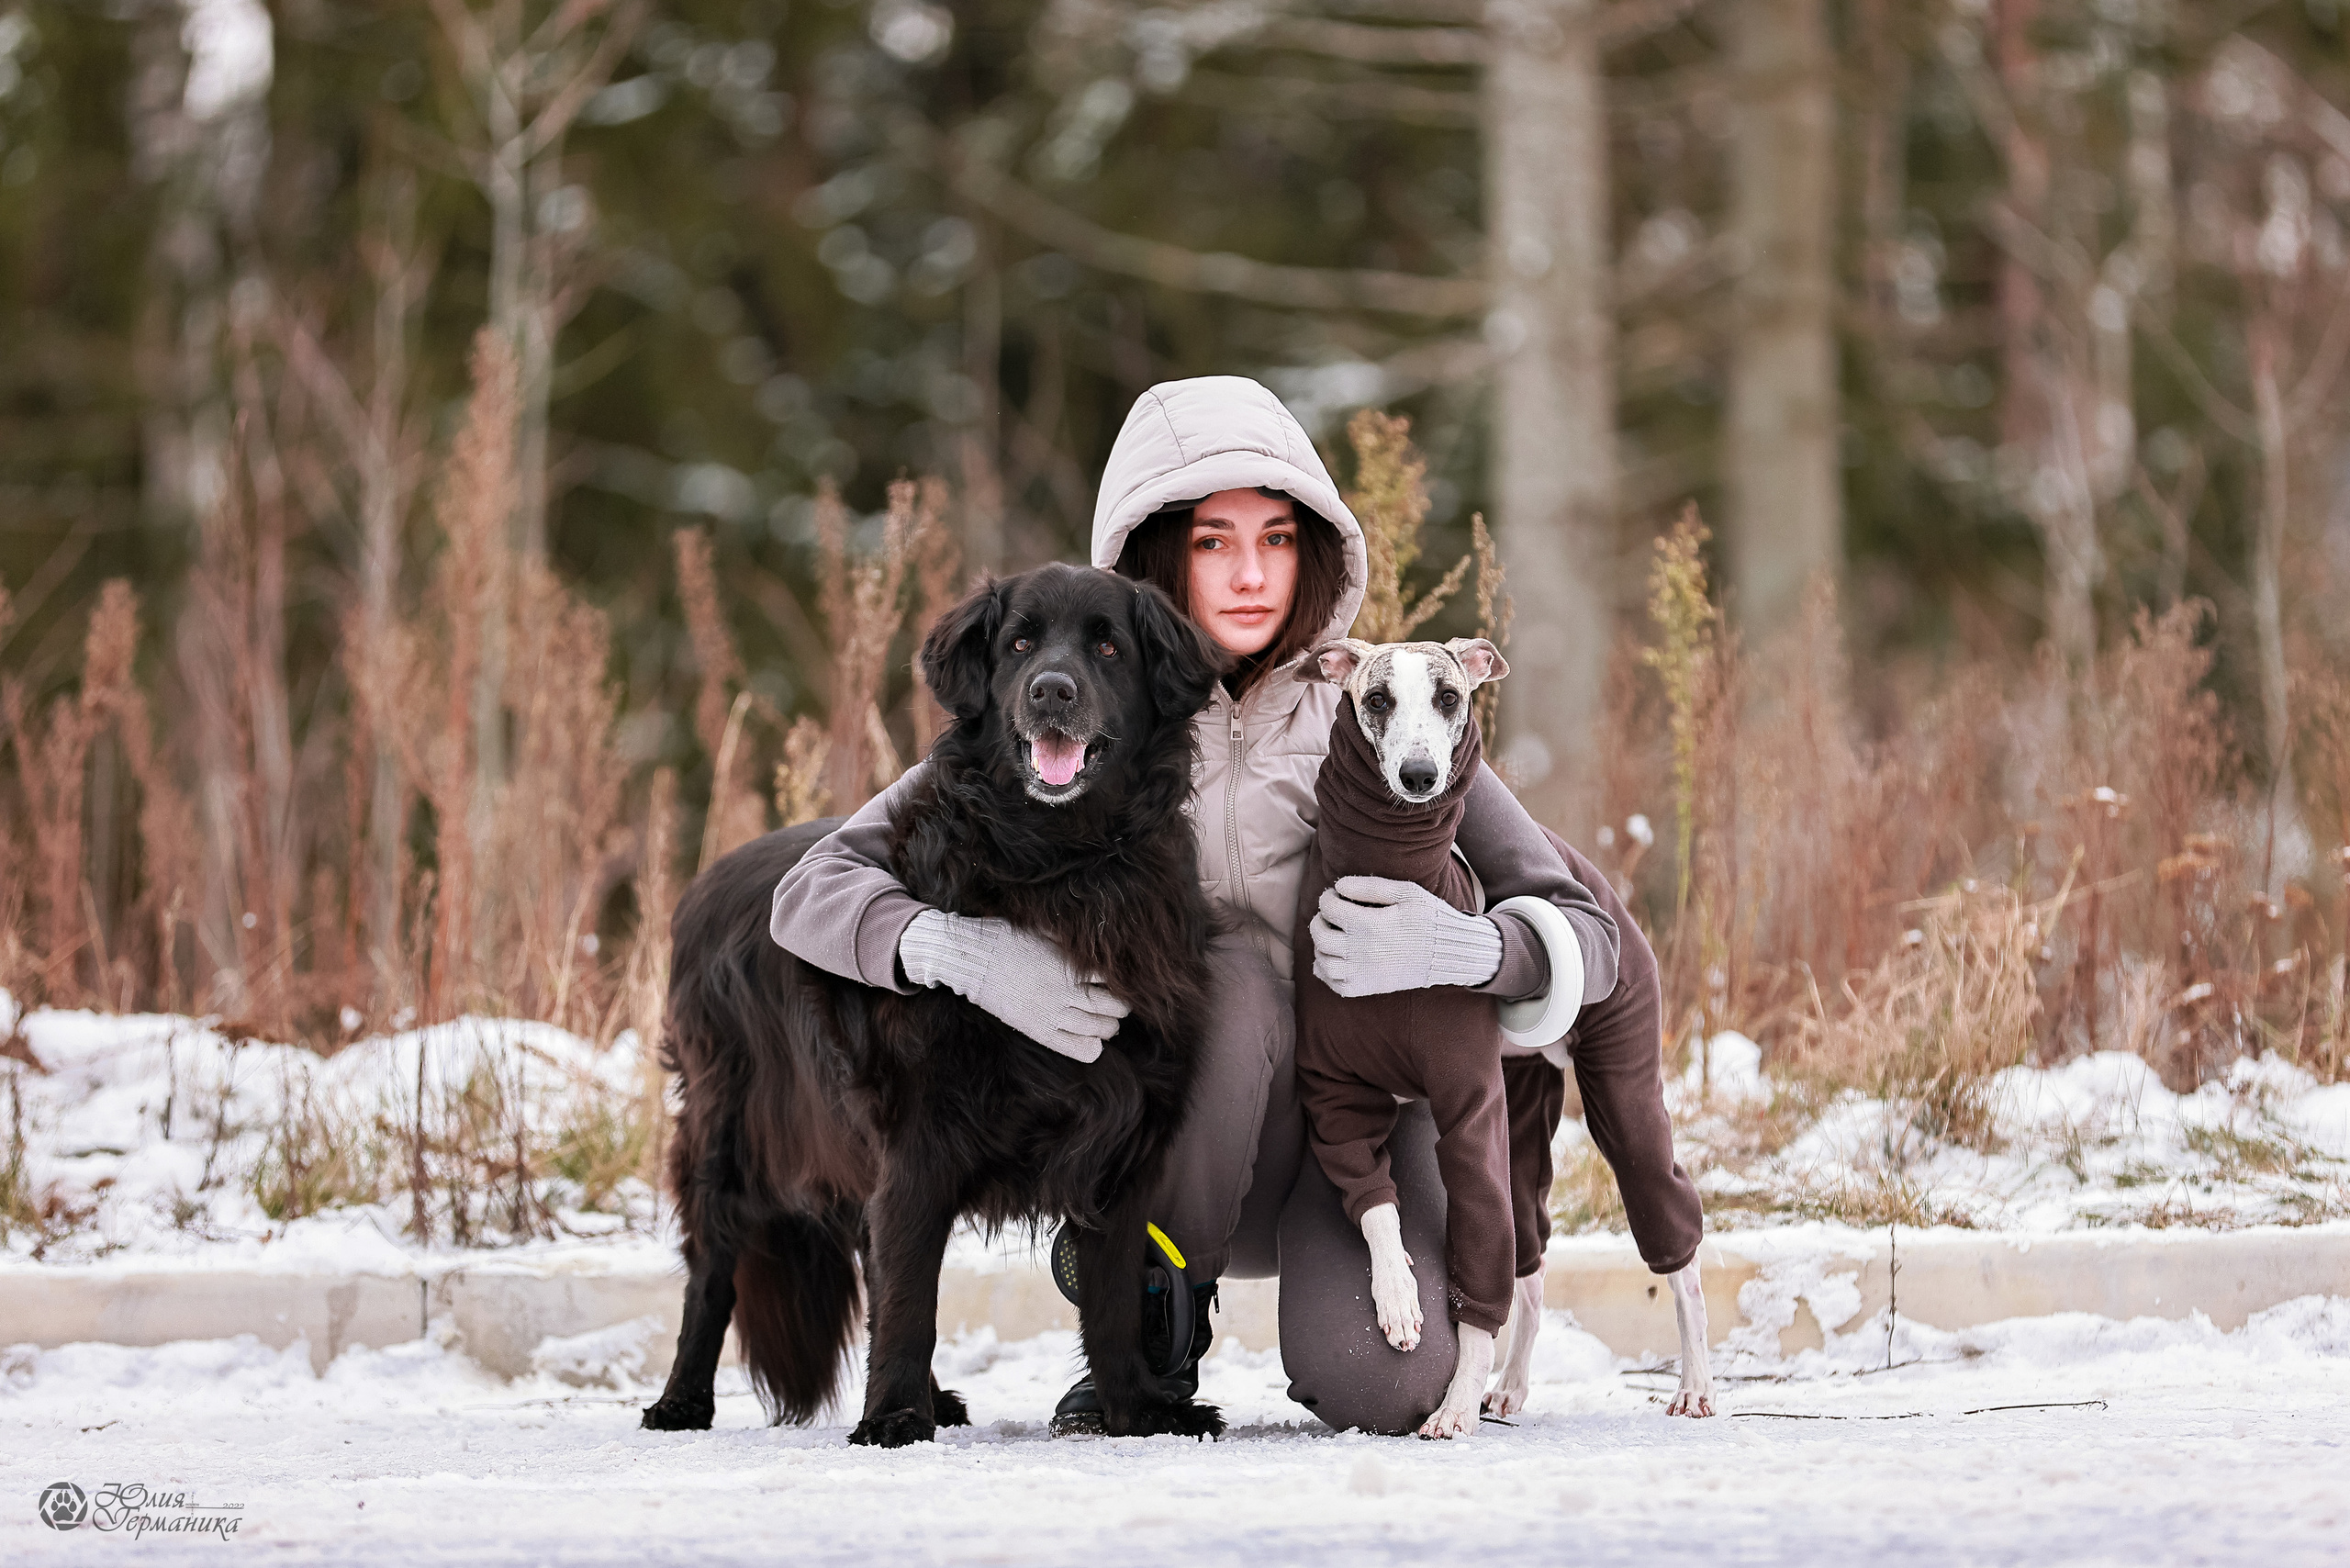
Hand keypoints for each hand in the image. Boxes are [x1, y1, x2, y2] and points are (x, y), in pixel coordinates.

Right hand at [896, 909, 1127, 1061]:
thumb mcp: (1043, 931)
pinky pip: (1078, 1048)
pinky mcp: (1039, 1030)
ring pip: (1100, 1028)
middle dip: (1120, 1006)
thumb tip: (1092, 934)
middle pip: (1113, 1006)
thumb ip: (1070, 939)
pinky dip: (1092, 1047)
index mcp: (1071, 964)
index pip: (1113, 978)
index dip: (1121, 981)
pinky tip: (1091, 1040)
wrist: (973, 959)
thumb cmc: (1006, 938)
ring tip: (1106, 1022)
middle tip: (1115, 1004)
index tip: (1118, 982)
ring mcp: (1053, 1013)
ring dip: (1109, 1026)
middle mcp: (1067, 991)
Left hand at [1309, 875, 1503, 997]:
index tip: (1337, 895)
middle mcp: (1362, 951)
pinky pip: (1334, 984)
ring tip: (1333, 936)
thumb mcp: (1406, 892)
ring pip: (1322, 961)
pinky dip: (1326, 971)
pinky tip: (1335, 958)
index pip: (1329, 908)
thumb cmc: (1428, 918)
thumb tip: (1338, 886)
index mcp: (1370, 924)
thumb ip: (1370, 886)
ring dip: (1320, 946)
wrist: (1449, 953)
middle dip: (1319, 920)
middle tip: (1330, 915)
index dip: (1328, 897)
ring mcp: (1363, 973)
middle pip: (1320, 935)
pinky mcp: (1367, 988)